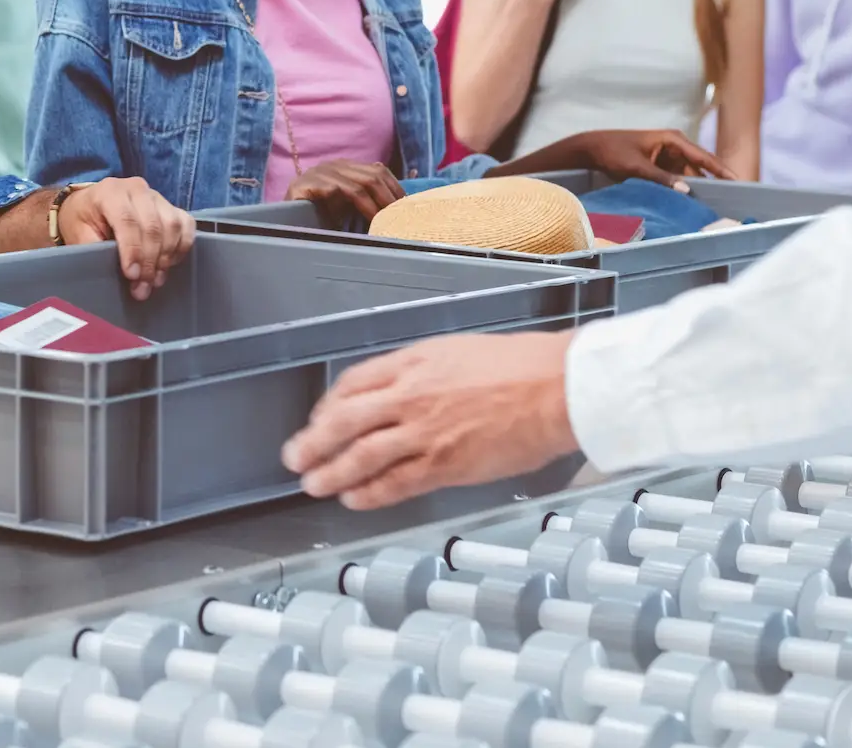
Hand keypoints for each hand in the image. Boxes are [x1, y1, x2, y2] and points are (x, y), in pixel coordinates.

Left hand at [60, 177, 194, 301]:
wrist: (91, 204)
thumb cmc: (83, 220)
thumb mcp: (79, 233)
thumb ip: (93, 248)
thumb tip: (110, 271)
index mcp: (110, 192)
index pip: (127, 220)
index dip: (133, 250)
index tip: (133, 276)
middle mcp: (136, 189)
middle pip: (153, 226)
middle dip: (150, 261)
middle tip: (143, 287)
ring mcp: (156, 196)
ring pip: (172, 225)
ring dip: (166, 257)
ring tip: (155, 280)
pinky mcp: (170, 205)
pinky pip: (186, 224)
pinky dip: (182, 246)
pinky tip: (169, 263)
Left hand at [283, 330, 577, 509]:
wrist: (557, 388)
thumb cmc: (522, 367)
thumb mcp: (459, 353)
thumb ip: (426, 374)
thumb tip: (405, 395)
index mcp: (414, 363)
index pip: (353, 384)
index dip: (328, 405)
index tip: (319, 418)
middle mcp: (410, 396)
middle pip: (344, 421)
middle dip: (313, 442)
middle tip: (294, 457)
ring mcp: (424, 432)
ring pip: (361, 455)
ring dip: (332, 472)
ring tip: (313, 484)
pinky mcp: (445, 464)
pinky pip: (395, 483)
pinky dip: (369, 493)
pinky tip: (354, 499)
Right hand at [285, 161, 405, 227]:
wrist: (280, 221)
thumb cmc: (317, 217)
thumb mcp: (347, 207)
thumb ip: (367, 203)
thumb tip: (400, 212)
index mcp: (346, 167)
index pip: (379, 171)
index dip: (396, 189)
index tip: (408, 210)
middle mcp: (333, 165)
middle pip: (372, 176)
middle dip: (390, 200)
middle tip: (399, 221)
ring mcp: (318, 173)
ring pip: (357, 185)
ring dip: (374, 208)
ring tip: (382, 225)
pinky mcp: (303, 185)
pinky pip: (333, 191)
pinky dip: (350, 207)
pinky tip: (355, 222)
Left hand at [569, 128, 732, 190]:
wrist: (594, 149)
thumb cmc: (614, 152)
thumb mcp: (637, 167)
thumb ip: (661, 178)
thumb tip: (686, 190)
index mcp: (673, 139)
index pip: (703, 156)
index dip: (721, 169)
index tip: (737, 181)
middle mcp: (676, 146)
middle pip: (701, 166)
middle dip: (715, 180)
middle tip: (732, 198)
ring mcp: (670, 156)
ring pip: (691, 175)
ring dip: (700, 188)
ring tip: (716, 204)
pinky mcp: (663, 166)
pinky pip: (680, 179)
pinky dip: (686, 189)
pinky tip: (695, 202)